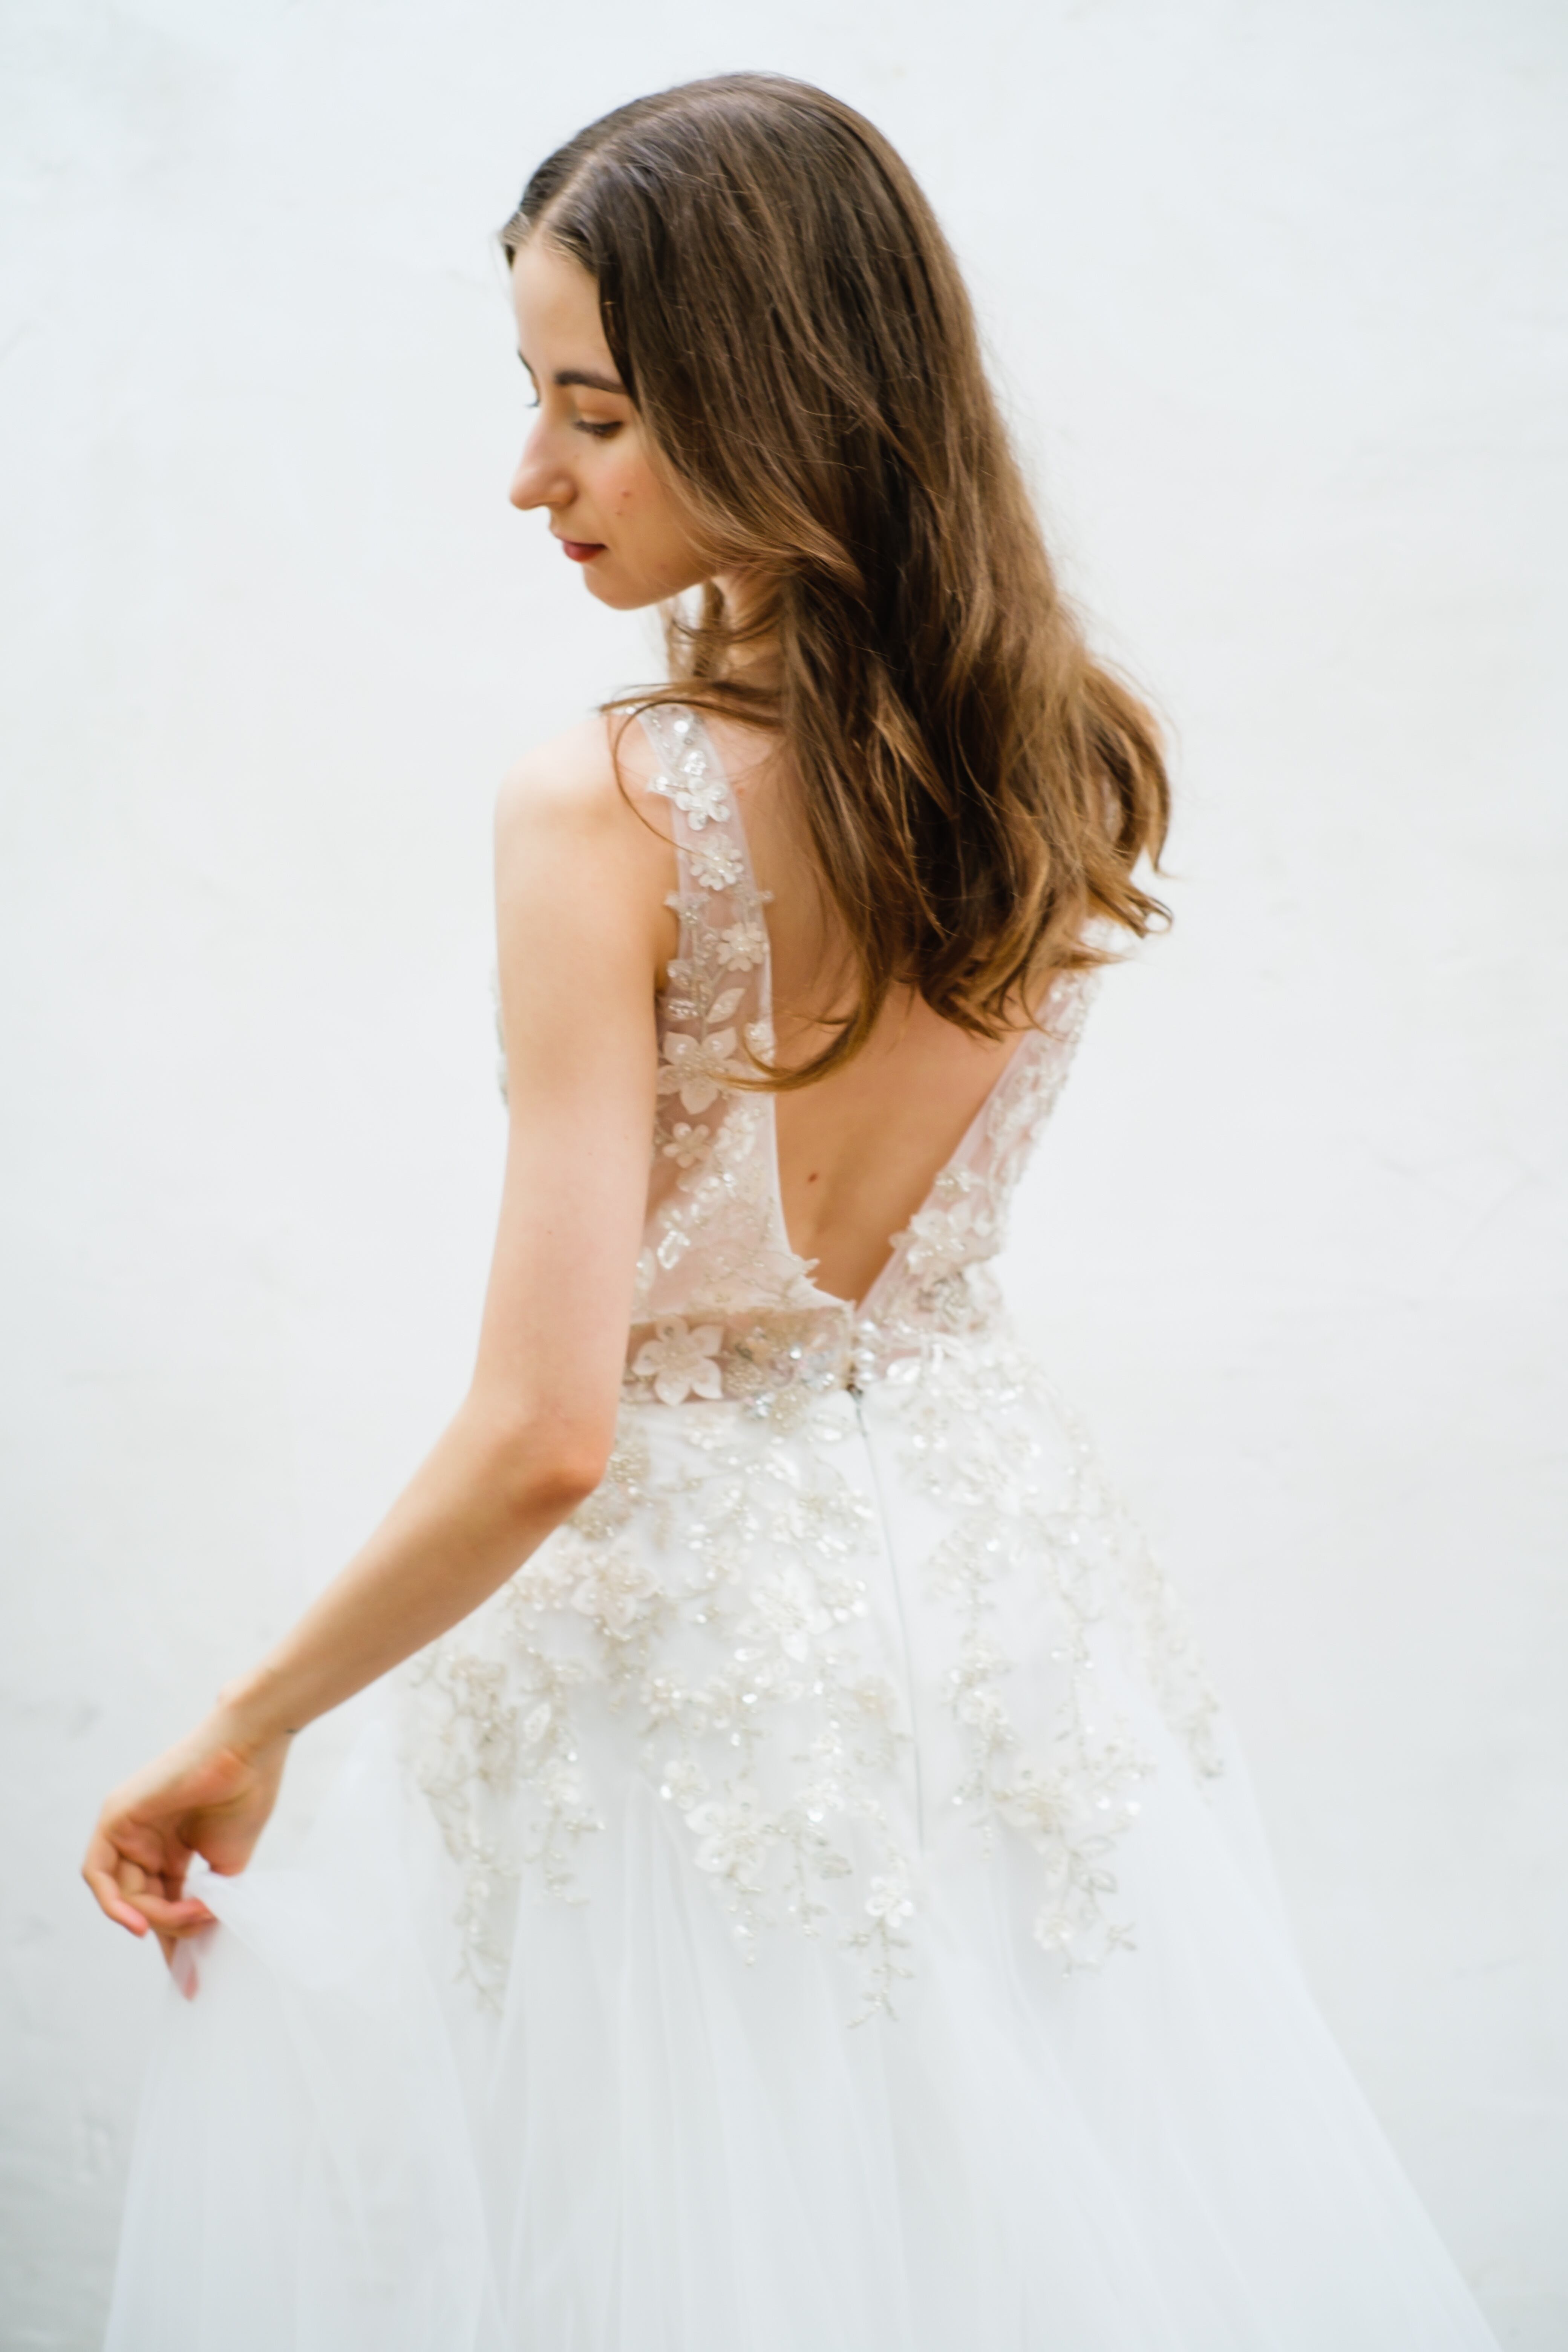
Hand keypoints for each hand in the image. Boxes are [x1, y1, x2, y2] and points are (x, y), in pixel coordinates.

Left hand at [82, 1704, 289, 1974]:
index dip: (176, 1945)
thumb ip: (206, 1903)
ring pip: (126, 1896)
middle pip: (143, 1906)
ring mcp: (129, 1829)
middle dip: (168, 1938)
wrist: (250, 1750)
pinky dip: (114, 1903)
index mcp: (173, 1849)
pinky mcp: (116, 1818)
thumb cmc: (247, 1796)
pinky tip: (140, 1922)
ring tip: (194, 1918)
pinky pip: (98, 1872)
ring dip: (158, 1918)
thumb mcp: (227, 1867)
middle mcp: (146, 1841)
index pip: (164, 1905)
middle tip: (195, 1958)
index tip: (191, 1984)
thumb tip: (201, 1945)